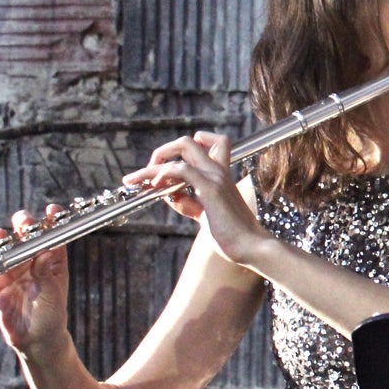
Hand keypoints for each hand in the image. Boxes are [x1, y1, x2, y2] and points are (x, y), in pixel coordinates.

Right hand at [0, 207, 68, 354]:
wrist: (35, 338)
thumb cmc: (51, 314)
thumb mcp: (52, 294)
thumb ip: (45, 274)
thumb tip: (45, 253)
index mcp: (50, 260)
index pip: (51, 236)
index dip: (51, 222)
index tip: (51, 211)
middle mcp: (30, 260)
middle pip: (25, 236)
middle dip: (24, 225)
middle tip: (23, 221)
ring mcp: (11, 269)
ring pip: (3, 248)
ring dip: (0, 239)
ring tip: (0, 236)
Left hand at [122, 132, 269, 268]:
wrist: (251, 247)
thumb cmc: (232, 235)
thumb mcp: (206, 215)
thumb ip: (190, 203)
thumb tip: (170, 196)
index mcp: (221, 175)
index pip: (209, 144)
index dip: (185, 151)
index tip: (168, 168)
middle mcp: (219, 171)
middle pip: (189, 141)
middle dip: (163, 151)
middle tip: (150, 172)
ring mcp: (215, 177)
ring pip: (182, 147)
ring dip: (154, 162)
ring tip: (137, 179)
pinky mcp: (210, 189)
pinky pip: (181, 169)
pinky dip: (163, 173)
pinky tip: (154, 186)